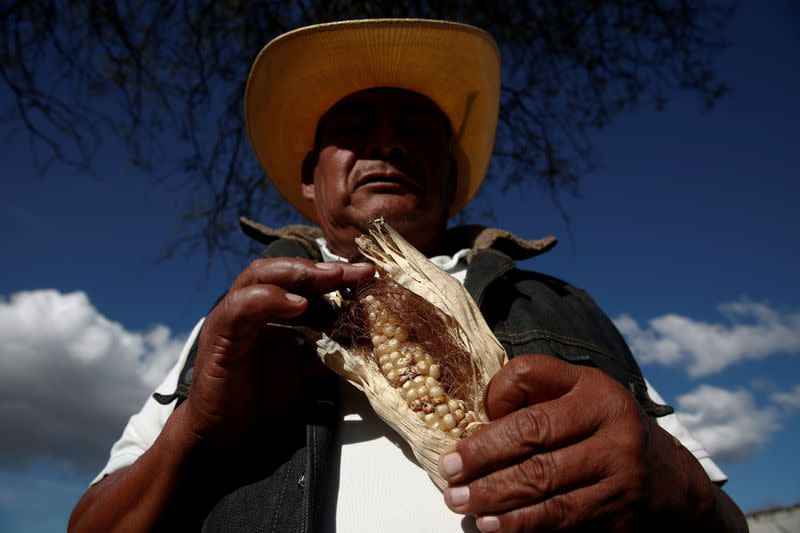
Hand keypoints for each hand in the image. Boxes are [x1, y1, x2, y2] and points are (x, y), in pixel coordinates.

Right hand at [181, 258, 373, 446]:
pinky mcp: (220, 334)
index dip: (337, 275)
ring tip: (331, 278)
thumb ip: (330, 349)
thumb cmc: (263, 398)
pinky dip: (269, 299)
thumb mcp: (309, 371)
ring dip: (298, 274)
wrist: (227, 434)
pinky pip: (241, 307)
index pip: (306, 280)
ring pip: (261, 276)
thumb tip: (363, 334)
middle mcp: (254, 305)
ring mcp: (235, 315)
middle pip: (286, 270)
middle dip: (323, 268)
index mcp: (276, 310)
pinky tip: (297, 304)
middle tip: (355, 272)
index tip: (368, 275)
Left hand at [438, 354, 725, 531]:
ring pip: (546, 486)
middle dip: (483, 458)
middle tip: (449, 474)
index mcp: (595, 390)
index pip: (531, 377)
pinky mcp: (620, 515)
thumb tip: (482, 418)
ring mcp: (620, 475)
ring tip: (462, 503)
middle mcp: (612, 429)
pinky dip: (524, 525)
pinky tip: (495, 526)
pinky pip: (562, 521)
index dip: (495, 397)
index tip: (466, 424)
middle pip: (534, 439)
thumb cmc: (604, 429)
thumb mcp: (579, 395)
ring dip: (496, 498)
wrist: (669, 481)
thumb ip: (534, 393)